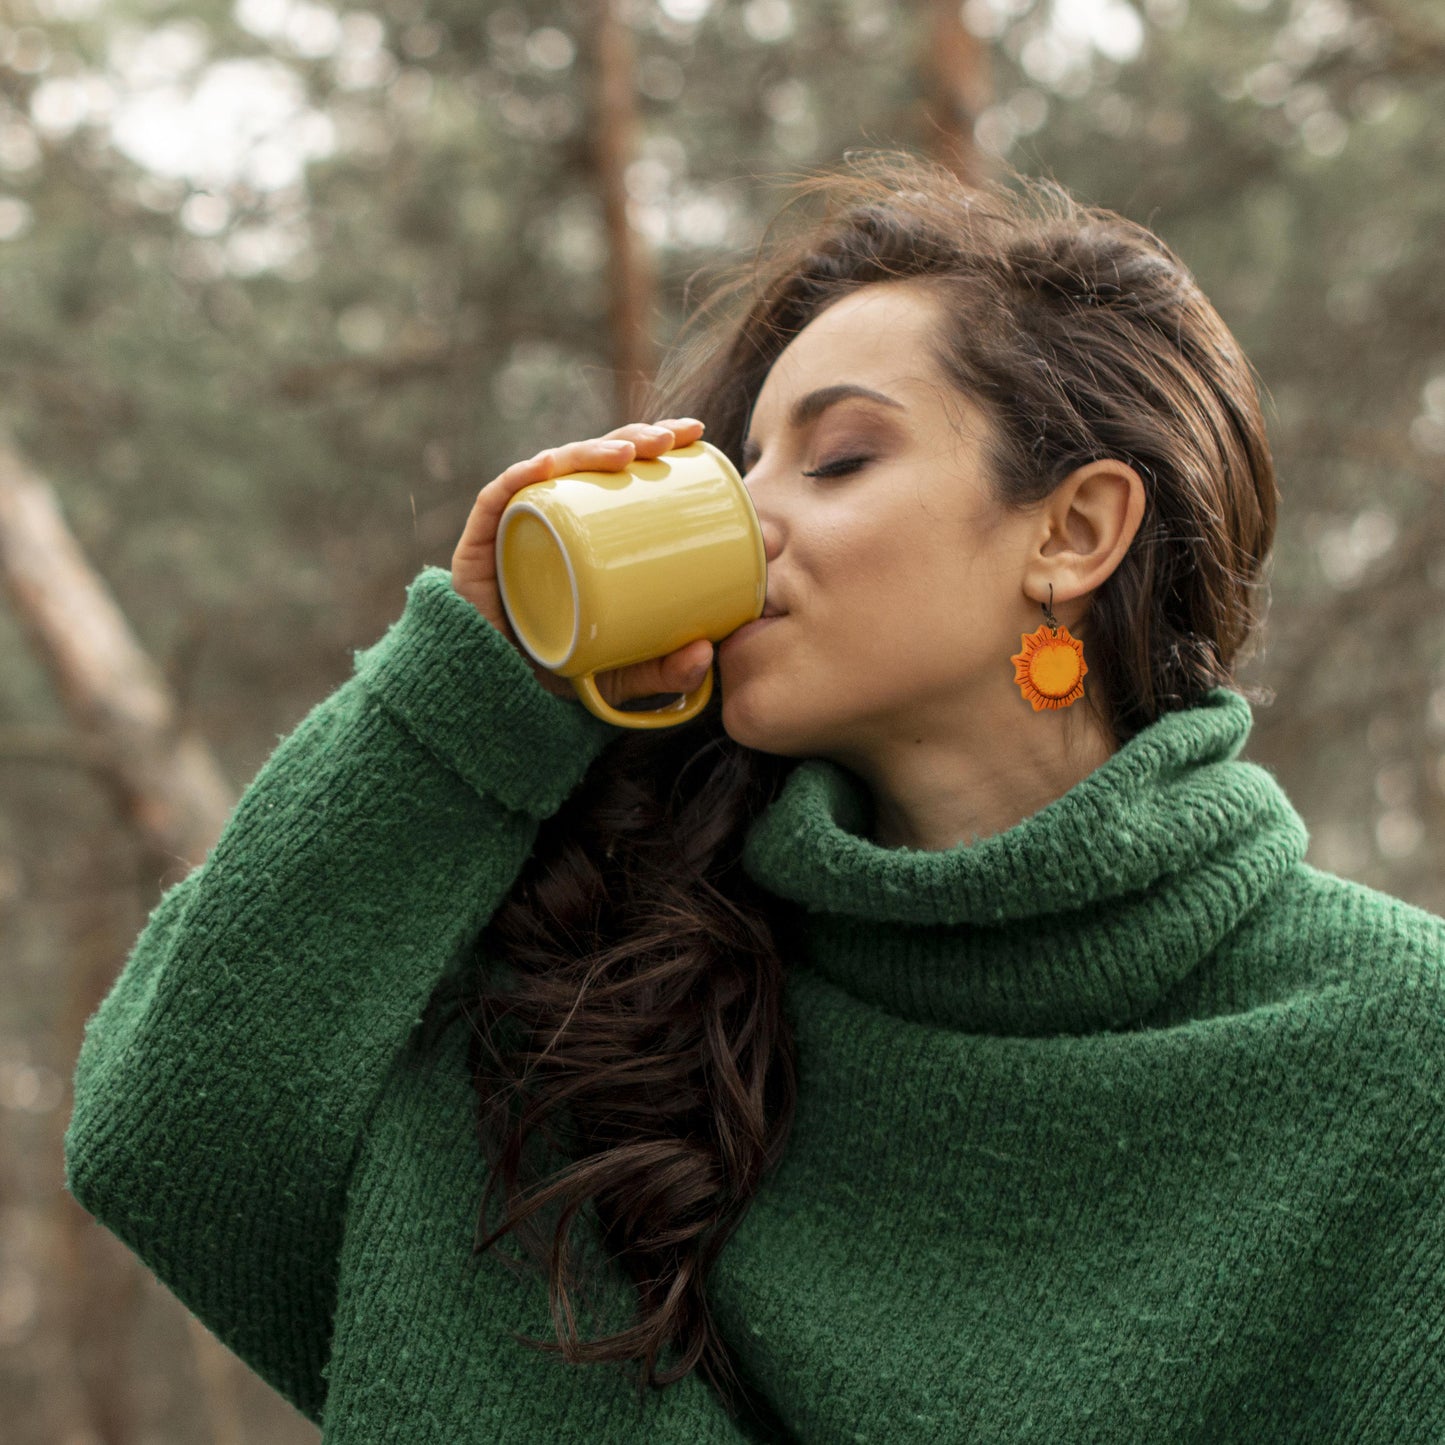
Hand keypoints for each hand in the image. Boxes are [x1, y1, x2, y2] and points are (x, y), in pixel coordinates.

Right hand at [451, 417, 714, 705]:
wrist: (492, 693)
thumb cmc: (558, 668)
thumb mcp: (622, 673)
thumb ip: (665, 671)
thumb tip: (706, 655)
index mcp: (586, 528)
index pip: (620, 471)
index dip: (654, 442)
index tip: (695, 433)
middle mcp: (551, 515)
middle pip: (590, 461)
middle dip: (630, 437)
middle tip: (669, 439)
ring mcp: (515, 524)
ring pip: (550, 471)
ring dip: (587, 451)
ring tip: (626, 453)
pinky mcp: (479, 544)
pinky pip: (497, 501)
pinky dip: (520, 479)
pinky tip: (547, 467)